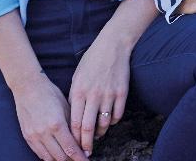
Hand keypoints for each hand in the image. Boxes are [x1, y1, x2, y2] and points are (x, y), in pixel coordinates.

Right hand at [11, 71, 87, 160]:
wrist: (29, 88)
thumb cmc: (51, 94)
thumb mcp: (67, 107)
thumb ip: (73, 125)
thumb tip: (81, 140)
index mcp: (57, 124)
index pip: (70, 148)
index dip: (80, 157)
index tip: (86, 159)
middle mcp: (44, 133)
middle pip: (60, 156)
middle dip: (72, 160)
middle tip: (80, 159)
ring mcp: (34, 137)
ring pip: (49, 158)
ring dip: (61, 160)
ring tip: (70, 158)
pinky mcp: (27, 138)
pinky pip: (39, 153)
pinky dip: (49, 157)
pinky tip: (57, 155)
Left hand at [68, 33, 131, 155]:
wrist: (113, 45)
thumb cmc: (92, 60)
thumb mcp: (77, 77)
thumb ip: (74, 97)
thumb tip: (74, 117)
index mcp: (78, 92)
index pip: (74, 123)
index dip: (74, 139)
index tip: (74, 147)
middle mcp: (93, 95)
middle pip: (88, 128)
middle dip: (86, 144)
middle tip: (86, 153)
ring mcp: (108, 94)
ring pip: (104, 123)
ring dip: (100, 133)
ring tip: (98, 136)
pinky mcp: (122, 92)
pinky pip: (117, 114)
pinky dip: (113, 121)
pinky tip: (109, 121)